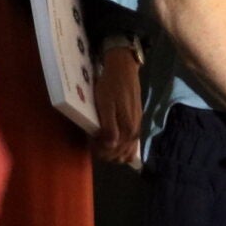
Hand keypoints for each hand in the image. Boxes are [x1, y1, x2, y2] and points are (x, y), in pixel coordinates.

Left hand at [91, 44, 143, 166]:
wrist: (123, 70)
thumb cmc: (111, 86)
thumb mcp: (105, 105)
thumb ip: (109, 127)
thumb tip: (110, 146)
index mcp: (127, 129)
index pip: (111, 151)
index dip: (98, 150)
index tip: (88, 142)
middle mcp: (135, 132)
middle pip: (119, 154)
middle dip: (105, 153)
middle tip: (92, 142)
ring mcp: (137, 128)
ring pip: (127, 152)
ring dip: (114, 153)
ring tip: (101, 144)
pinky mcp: (137, 123)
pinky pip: (132, 145)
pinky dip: (123, 149)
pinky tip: (114, 144)